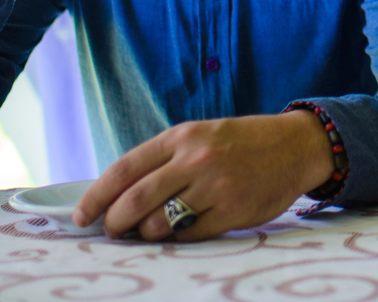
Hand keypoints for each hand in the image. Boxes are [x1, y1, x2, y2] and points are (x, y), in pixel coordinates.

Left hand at [74, 112, 332, 240]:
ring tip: (149, 233)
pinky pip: (190, 236)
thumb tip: (118, 198)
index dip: (96, 196)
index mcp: (182, 137)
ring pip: (160, 224)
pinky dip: (178, 240)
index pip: (124, 169)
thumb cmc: (243, 143)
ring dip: (147, 235)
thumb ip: (165, 161)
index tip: (80, 216)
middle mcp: (196, 159)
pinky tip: (181, 233)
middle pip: (135, 200)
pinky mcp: (234, 211)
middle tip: (111, 232)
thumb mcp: (201, 136)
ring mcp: (216, 186)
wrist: (297, 145)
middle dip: (115, 223)